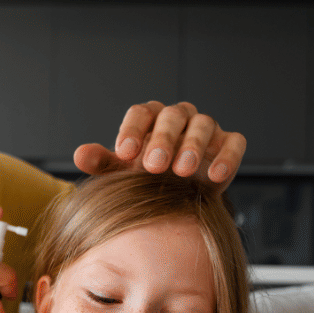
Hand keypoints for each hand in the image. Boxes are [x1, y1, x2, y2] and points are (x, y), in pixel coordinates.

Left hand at [74, 101, 246, 192]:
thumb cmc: (146, 179)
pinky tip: (215, 176)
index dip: (132, 130)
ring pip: (203, 125)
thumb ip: (103, 162)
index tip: (124, 153)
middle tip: (154, 165)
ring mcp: (206, 129)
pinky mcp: (228, 144)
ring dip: (193, 146)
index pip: (140, 113)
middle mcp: (179, 118)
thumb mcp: (121, 173)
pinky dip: (227, 157)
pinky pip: (233, 142)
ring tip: (183, 171)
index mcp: (150, 119)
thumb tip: (80, 155)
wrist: (179, 199)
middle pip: (172, 116)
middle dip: (163, 139)